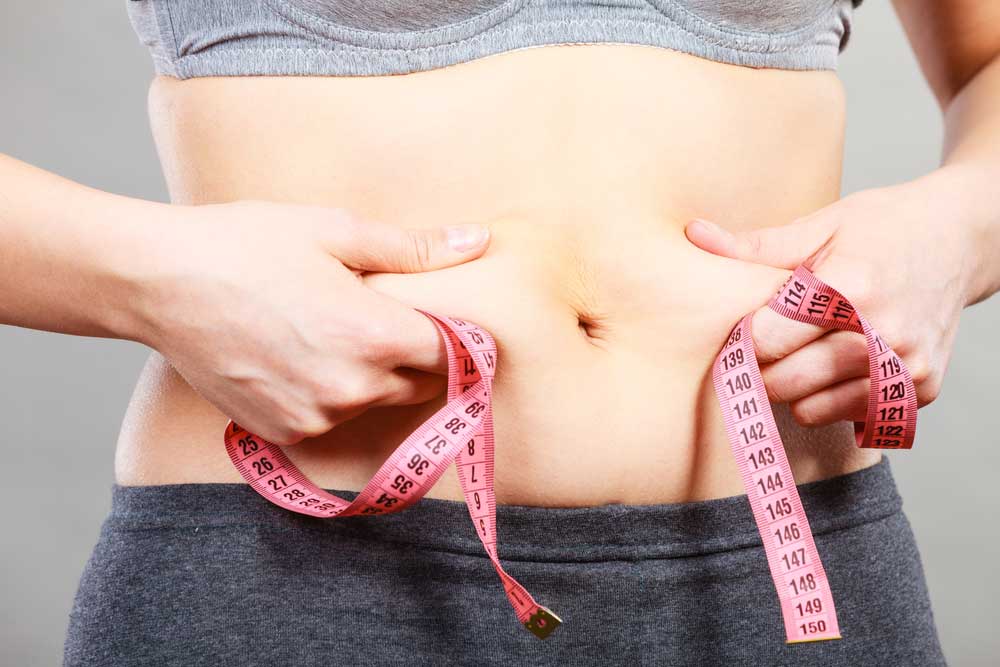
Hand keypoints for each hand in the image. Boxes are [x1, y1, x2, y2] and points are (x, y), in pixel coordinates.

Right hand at [130, 200, 490, 444]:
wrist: (157, 281)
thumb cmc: (246, 245)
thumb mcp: (335, 231)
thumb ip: (413, 247)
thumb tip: (477, 241)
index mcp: (375, 337)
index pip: (454, 353)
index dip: (456, 334)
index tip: (443, 318)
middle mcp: (352, 389)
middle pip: (420, 382)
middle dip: (414, 354)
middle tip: (377, 315)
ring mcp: (316, 418)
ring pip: (375, 401)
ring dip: (370, 375)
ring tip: (328, 329)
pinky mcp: (283, 432)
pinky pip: (331, 418)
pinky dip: (329, 394)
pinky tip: (298, 355)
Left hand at [684, 175, 974, 426]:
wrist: (962, 240)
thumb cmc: (884, 228)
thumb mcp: (822, 224)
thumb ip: (756, 245)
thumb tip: (694, 234)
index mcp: (852, 286)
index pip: (766, 338)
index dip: (743, 335)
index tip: (741, 326)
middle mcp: (884, 332)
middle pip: (783, 381)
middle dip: (761, 367)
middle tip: (765, 344)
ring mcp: (907, 366)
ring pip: (811, 409)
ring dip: (795, 389)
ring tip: (803, 353)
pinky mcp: (921, 390)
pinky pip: (849, 418)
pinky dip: (832, 400)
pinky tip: (838, 368)